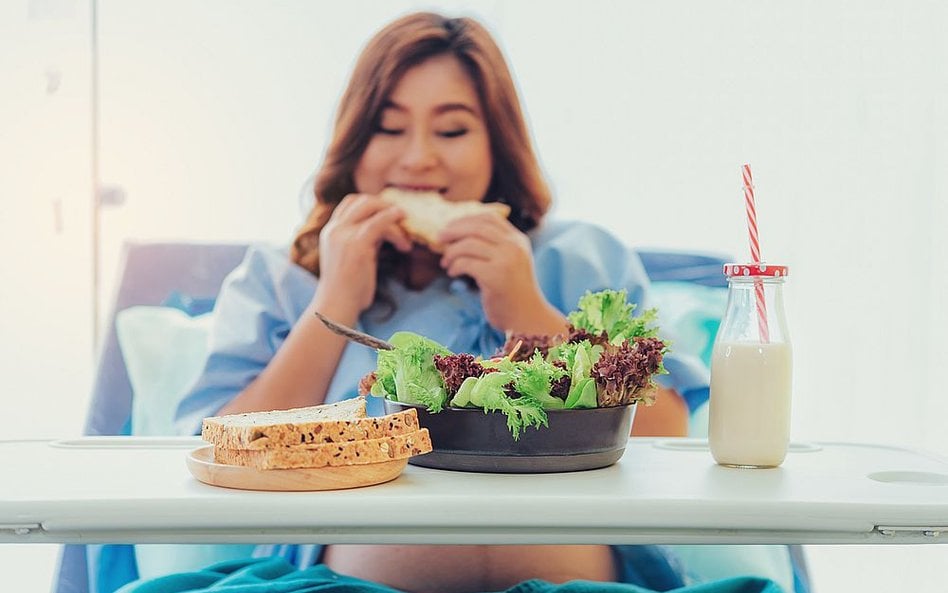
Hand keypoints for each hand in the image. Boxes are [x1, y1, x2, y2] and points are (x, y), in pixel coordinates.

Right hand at [316, 193, 411, 315]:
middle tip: (402, 220)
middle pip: (361, 200)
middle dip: (385, 206)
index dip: (371, 204)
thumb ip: (361, 242)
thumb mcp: (350, 259)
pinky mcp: (357, 243)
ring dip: (394, 218)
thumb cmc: (346, 290)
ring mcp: (344, 234)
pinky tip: (405, 241)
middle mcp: (335, 229)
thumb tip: (383, 233)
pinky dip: (395, 226)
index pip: (349, 203)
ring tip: (406, 240)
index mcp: (330, 232)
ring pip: (372, 208)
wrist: (336, 306)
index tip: (388, 216)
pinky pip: (380, 223)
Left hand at [438, 213, 566, 334]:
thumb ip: (493, 246)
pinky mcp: (496, 277)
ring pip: (468, 244)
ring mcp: (506, 261)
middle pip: (477, 227)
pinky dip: (454, 266)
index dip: (466, 219)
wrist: (527, 318)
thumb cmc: (512, 292)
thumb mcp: (509, 262)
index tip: (451, 227)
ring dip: (451, 252)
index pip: (490, 218)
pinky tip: (452, 273)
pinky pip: (466, 263)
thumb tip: (457, 232)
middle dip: (453, 231)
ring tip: (446, 263)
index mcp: (518, 240)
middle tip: (439, 238)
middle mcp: (514, 247)